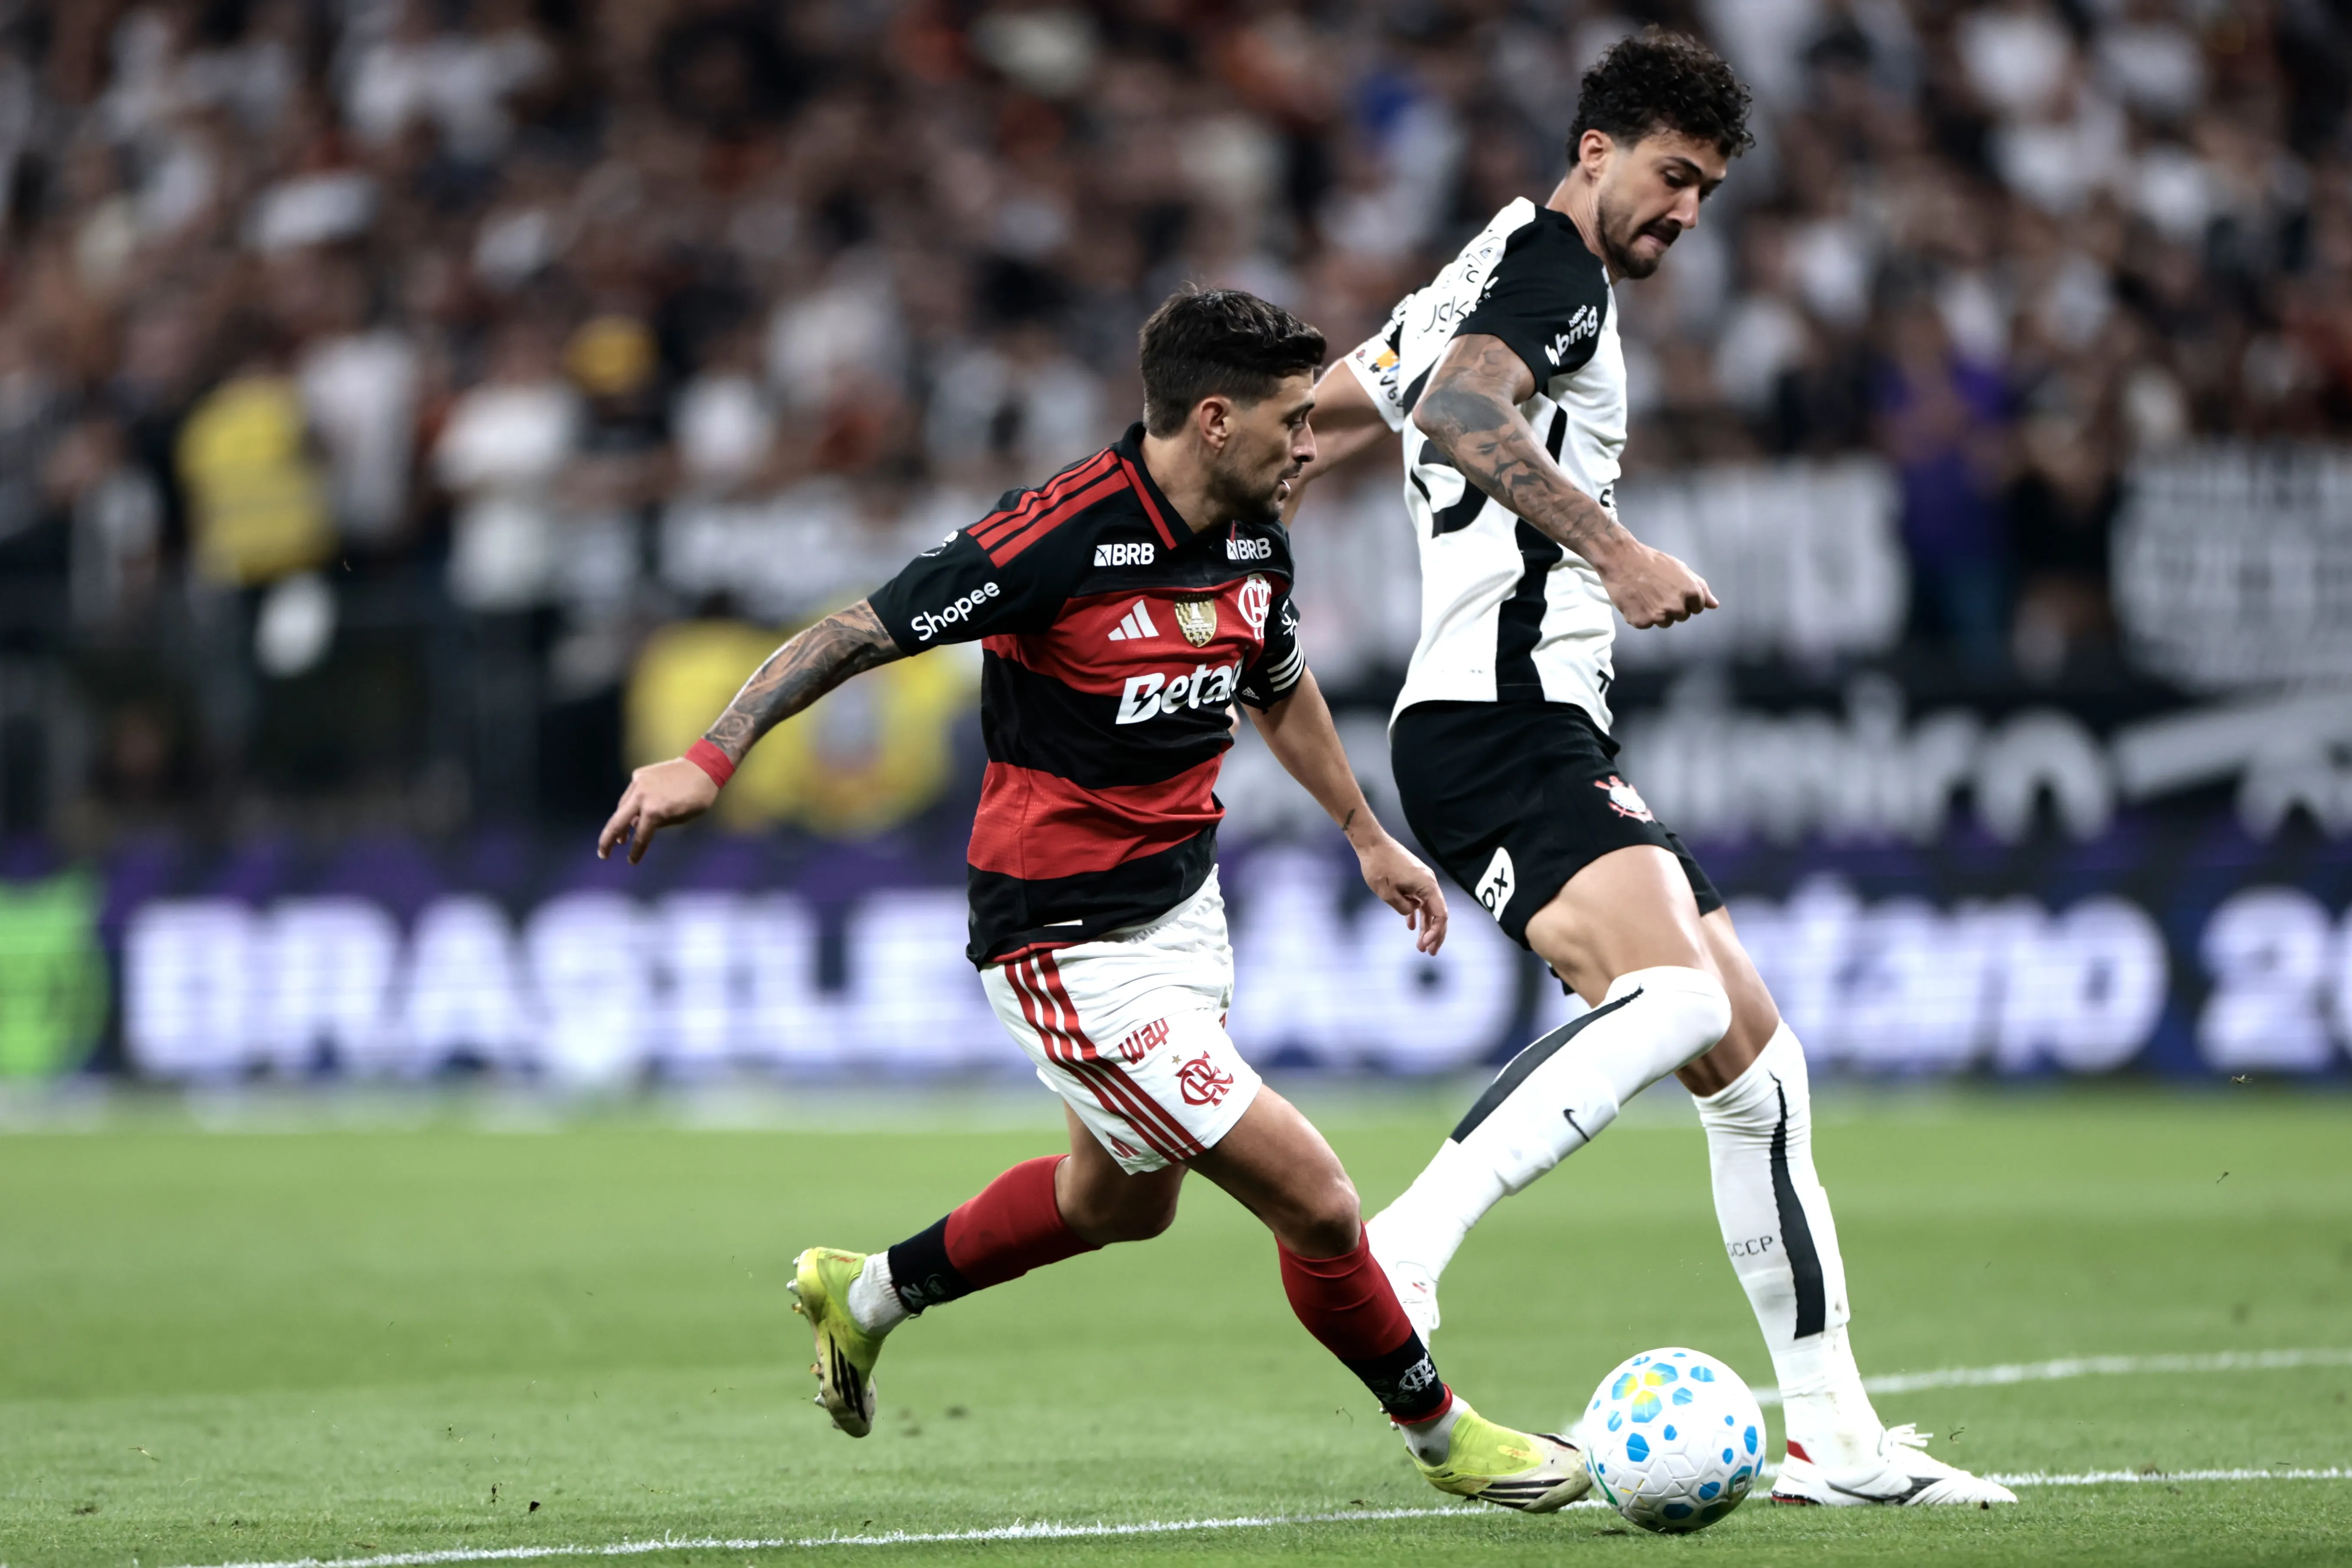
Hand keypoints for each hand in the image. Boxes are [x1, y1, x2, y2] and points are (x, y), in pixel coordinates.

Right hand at [597, 757, 720, 863]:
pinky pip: (630, 794)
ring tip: (620, 838)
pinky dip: (630, 805)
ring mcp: (638, 783)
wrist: (703, 766)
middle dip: (608, 841)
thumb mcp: (682, 818)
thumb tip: (638, 825)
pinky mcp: (639, 774)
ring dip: (620, 823)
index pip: (641, 837)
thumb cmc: (698, 797)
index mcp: (654, 811)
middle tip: (603, 854)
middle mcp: (642, 797)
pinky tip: (632, 814)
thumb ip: (659, 823)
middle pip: (617, 823)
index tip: (632, 862)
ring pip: (622, 807)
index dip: (636, 852)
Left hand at [1356, 834, 1448, 954]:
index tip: (1424, 945)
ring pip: (1428, 908)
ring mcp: (1421, 880)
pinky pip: (1419, 900)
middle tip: (1429, 953)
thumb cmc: (1378, 866)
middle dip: (1435, 934)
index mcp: (1427, 886)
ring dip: (1426, 926)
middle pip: (1438, 913)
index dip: (1436, 933)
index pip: (1440, 914)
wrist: (1371, 844)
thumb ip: (1403, 907)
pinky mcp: (1412, 879)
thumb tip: (1413, 912)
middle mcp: (1429, 883)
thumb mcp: (1387, 894)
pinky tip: (1411, 927)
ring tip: (1420, 945)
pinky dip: (1416, 913)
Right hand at [1599, 540, 1716, 628]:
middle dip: (1673, 607)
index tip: (1672, 589)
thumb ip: (1700, 588)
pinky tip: (1636, 600)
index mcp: (1690, 593)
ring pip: (1664, 622)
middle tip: (1658, 591)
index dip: (1685, 599)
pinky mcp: (1641, 622)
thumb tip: (1714, 605)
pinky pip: (1646, 624)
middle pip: (1681, 617)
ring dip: (1657, 613)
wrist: (1622, 560)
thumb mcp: (1681, 569)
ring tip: (1646, 596)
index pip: (1697, 608)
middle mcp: (1676, 607)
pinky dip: (1641, 615)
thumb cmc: (1653, 562)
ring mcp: (1658, 616)